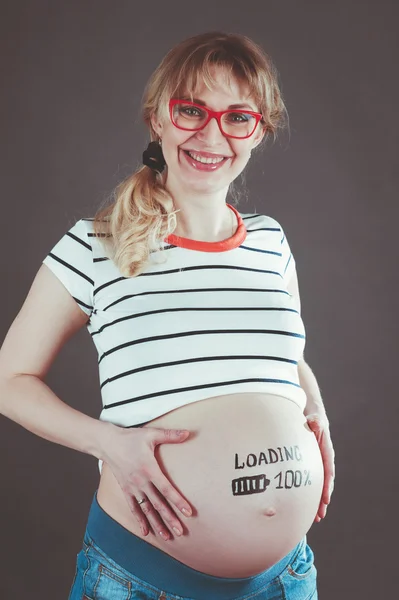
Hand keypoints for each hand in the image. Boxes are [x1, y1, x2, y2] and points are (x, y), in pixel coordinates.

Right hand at [102, 425, 192, 540]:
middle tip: (181, 532)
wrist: (108, 443)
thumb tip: (188, 433)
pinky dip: (139, 520)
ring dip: (157, 523)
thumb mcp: (151, 434)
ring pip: (146, 509)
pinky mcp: (126, 490)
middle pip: (158, 504)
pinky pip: (133, 508)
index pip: (166, 489)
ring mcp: (132, 488)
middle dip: (170, 518)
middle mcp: (141, 482)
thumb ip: (170, 435)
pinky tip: (145, 532)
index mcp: (149, 469)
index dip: (178, 501)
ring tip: (167, 537)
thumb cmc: (131, 438)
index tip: (188, 512)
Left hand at [306, 414, 334, 522]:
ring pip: (316, 485)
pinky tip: (301, 506)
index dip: (326, 486)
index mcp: (326, 452)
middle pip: (324, 483)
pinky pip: (308, 481)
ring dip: (316, 501)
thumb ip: (315, 421)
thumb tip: (315, 422)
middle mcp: (322, 461)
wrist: (310, 416)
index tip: (325, 500)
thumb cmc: (312, 418)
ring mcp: (315, 465)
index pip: (327, 471)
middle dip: (322, 500)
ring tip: (314, 518)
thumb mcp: (315, 418)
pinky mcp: (307, 466)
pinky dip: (306, 493)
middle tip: (319, 516)